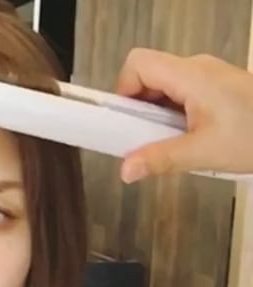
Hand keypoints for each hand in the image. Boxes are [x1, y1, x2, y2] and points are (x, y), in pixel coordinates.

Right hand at [115, 48, 252, 182]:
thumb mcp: (203, 152)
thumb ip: (160, 159)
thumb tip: (126, 170)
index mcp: (191, 76)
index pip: (138, 64)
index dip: (123, 90)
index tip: (123, 120)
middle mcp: (197, 69)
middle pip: (147, 77)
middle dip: (138, 109)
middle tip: (143, 139)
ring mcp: (207, 78)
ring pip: (163, 89)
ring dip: (155, 117)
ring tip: (167, 144)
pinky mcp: (214, 89)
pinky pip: (179, 97)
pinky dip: (171, 118)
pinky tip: (184, 140)